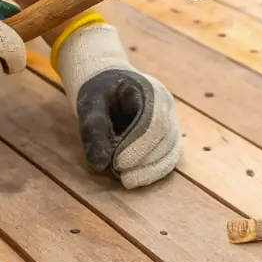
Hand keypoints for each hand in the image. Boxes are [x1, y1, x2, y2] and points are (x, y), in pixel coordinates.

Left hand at [52, 14, 180, 188]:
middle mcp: (166, 105)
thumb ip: (93, 132)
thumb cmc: (99, 91)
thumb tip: (99, 166)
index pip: (154, 122)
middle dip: (145, 162)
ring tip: (127, 180)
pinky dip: (154, 171)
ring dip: (151, 170)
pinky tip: (136, 178)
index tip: (118, 165)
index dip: (139, 147)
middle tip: (121, 177)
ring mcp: (171, 120)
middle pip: (166, 139)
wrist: (108, 81)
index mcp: (150, 90)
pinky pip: (169, 157)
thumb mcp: (89, 105)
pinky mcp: (168, 136)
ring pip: (172, 151)